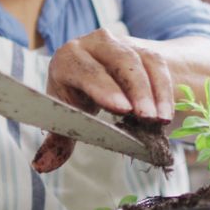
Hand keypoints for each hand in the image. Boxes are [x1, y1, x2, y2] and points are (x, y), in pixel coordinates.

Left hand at [32, 29, 173, 172]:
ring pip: (141, 62)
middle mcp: (94, 44)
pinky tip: (165, 114)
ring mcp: (122, 44)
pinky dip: (163, 91)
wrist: (102, 73)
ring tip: (158, 120)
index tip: (121, 109)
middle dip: (134, 89)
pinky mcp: (144, 50)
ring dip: (152, 92)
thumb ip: (58, 141)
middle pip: (119, 60)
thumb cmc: (78, 97)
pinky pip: (157, 67)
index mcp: (68, 58)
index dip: (102, 87)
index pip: (85, 69)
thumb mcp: (68, 116)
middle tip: (145, 117)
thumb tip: (43, 165)